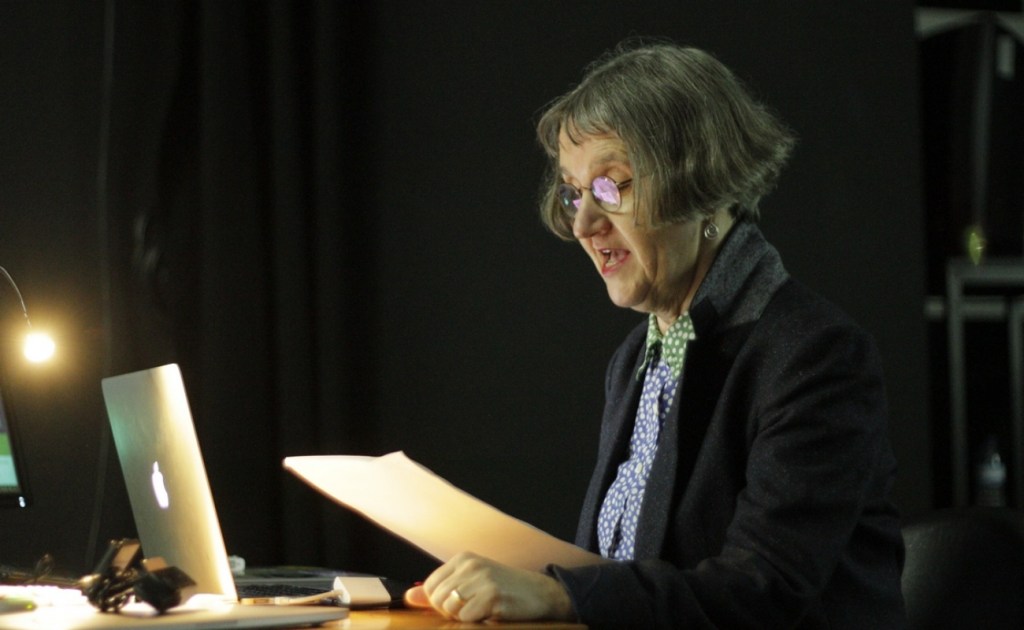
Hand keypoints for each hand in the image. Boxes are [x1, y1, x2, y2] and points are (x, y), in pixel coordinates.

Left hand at [404, 551, 573, 621]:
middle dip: (451, 612)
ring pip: (450, 609)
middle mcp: (471, 565)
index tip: (460, 605)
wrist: (542, 593)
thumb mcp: (471, 585)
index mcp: (463, 559)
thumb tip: (410, 597)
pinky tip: (491, 614)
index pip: (430, 586)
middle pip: (438, 599)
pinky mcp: (492, 595)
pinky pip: (467, 618)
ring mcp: (482, 579)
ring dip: (464, 617)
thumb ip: (440, 590)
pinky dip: (476, 621)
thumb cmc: (506, 590)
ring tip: (482, 610)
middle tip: (475, 609)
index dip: (440, 603)